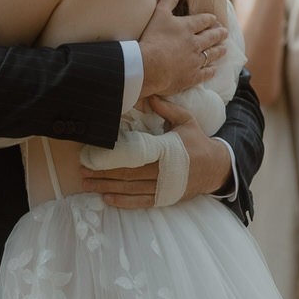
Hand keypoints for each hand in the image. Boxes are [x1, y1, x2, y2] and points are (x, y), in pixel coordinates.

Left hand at [92, 98, 231, 207]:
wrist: (216, 168)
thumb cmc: (198, 142)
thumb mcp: (187, 121)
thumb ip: (168, 109)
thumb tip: (150, 97)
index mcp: (165, 151)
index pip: (133, 156)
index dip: (112, 157)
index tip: (94, 154)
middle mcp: (162, 172)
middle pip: (126, 174)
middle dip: (102, 173)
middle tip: (82, 170)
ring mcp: (162, 187)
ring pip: (129, 189)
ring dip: (107, 187)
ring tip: (88, 184)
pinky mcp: (163, 197)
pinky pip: (139, 202)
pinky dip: (122, 201)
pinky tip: (106, 198)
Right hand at [137, 0, 227, 98]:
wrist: (148, 65)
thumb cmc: (152, 38)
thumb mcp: (159, 13)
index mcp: (188, 27)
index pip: (203, 21)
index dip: (210, 19)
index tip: (214, 19)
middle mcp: (195, 43)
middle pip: (211, 37)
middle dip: (219, 34)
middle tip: (225, 33)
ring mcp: (195, 61)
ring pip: (212, 55)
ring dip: (219, 51)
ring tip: (224, 49)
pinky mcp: (192, 77)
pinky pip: (206, 73)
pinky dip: (211, 71)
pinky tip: (214, 70)